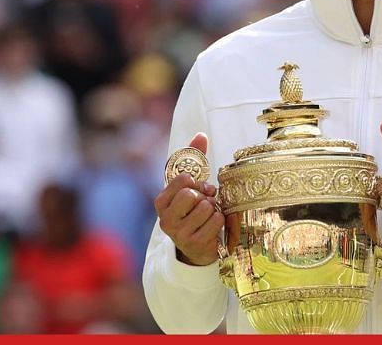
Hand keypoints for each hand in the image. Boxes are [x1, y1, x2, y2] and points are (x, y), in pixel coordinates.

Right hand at [153, 133, 222, 265]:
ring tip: (210, 214)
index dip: (196, 181)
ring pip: (206, 207)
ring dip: (214, 208)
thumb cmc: (193, 210)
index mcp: (161, 201)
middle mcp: (165, 219)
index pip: (183, 179)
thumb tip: (201, 135)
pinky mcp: (194, 244)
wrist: (197, 247)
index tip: (198, 187)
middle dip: (205, 195)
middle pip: (192, 194)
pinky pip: (216, 221)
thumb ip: (193, 159)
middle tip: (206, 201)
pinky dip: (220, 220)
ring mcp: (178, 234)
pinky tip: (214, 225)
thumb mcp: (191, 185)